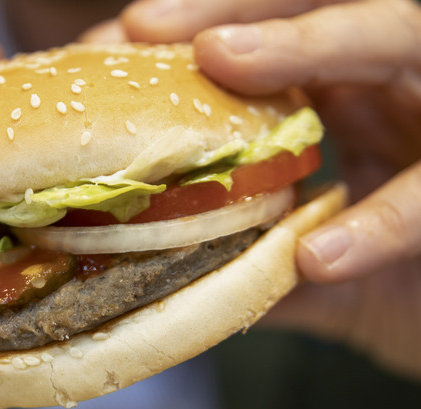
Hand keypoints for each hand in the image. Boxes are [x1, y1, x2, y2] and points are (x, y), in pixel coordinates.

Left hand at [85, 0, 420, 379]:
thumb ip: (242, 251)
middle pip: (324, 8)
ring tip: (221, 58)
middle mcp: (395, 84)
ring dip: (306, 45)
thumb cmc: (392, 278)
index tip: (118, 37)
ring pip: (396, 40)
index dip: (196, 25)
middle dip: (236, 11)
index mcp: (350, 92)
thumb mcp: (304, 254)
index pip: (273, 31)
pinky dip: (378, 221)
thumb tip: (146, 261)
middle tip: (148, 24)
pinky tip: (316, 256)